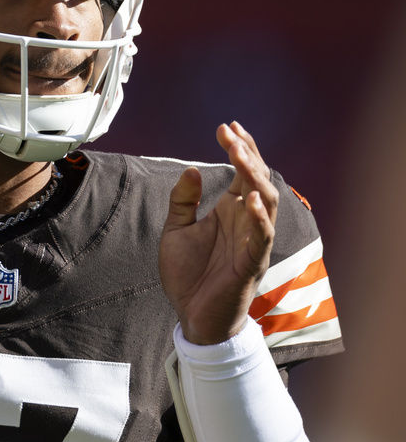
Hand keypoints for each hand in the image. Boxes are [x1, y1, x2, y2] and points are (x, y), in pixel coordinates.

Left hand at [158, 121, 278, 344]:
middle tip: (230, 132)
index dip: (239, 148)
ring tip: (240, 154)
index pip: (243, 172)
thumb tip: (192, 169)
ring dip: (255, 177)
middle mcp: (245, 221)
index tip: (225, 126)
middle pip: (258, 179)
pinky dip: (258, 217)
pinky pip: (262, 236)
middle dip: (247, 154)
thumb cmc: (188, 274)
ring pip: (266, 201)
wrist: (191, 315)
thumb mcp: (176, 230)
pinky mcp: (252, 263)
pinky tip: (248, 197)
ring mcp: (252, 241)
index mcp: (230, 211)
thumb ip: (182, 201)